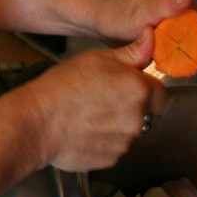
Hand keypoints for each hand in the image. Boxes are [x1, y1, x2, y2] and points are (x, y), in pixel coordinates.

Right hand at [20, 28, 165, 172]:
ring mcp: (125, 143)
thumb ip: (131, 52)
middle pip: (145, 113)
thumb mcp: (96, 58)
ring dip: (117, 125)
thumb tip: (151, 36)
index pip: (159, 92)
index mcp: (138, 89)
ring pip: (129, 132)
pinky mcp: (111, 160)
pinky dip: (104, 141)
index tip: (125, 86)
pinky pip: (114, 148)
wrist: (37, 123)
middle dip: (130, 107)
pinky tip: (84, 131)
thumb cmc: (63, 86)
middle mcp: (138, 118)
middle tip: (102, 99)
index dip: (143, 88)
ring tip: (89, 115)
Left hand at [90, 0, 196, 61]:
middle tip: (190, 71)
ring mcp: (171, 22)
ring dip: (190, 58)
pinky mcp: (162, 34)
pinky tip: (168, 67)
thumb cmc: (114, 12)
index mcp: (179, 0)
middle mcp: (179, 9)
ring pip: (191, 43)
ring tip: (180, 71)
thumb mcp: (140, 10)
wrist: (94, 18)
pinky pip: (177, 48)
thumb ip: (163, 4)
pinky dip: (177, 59)